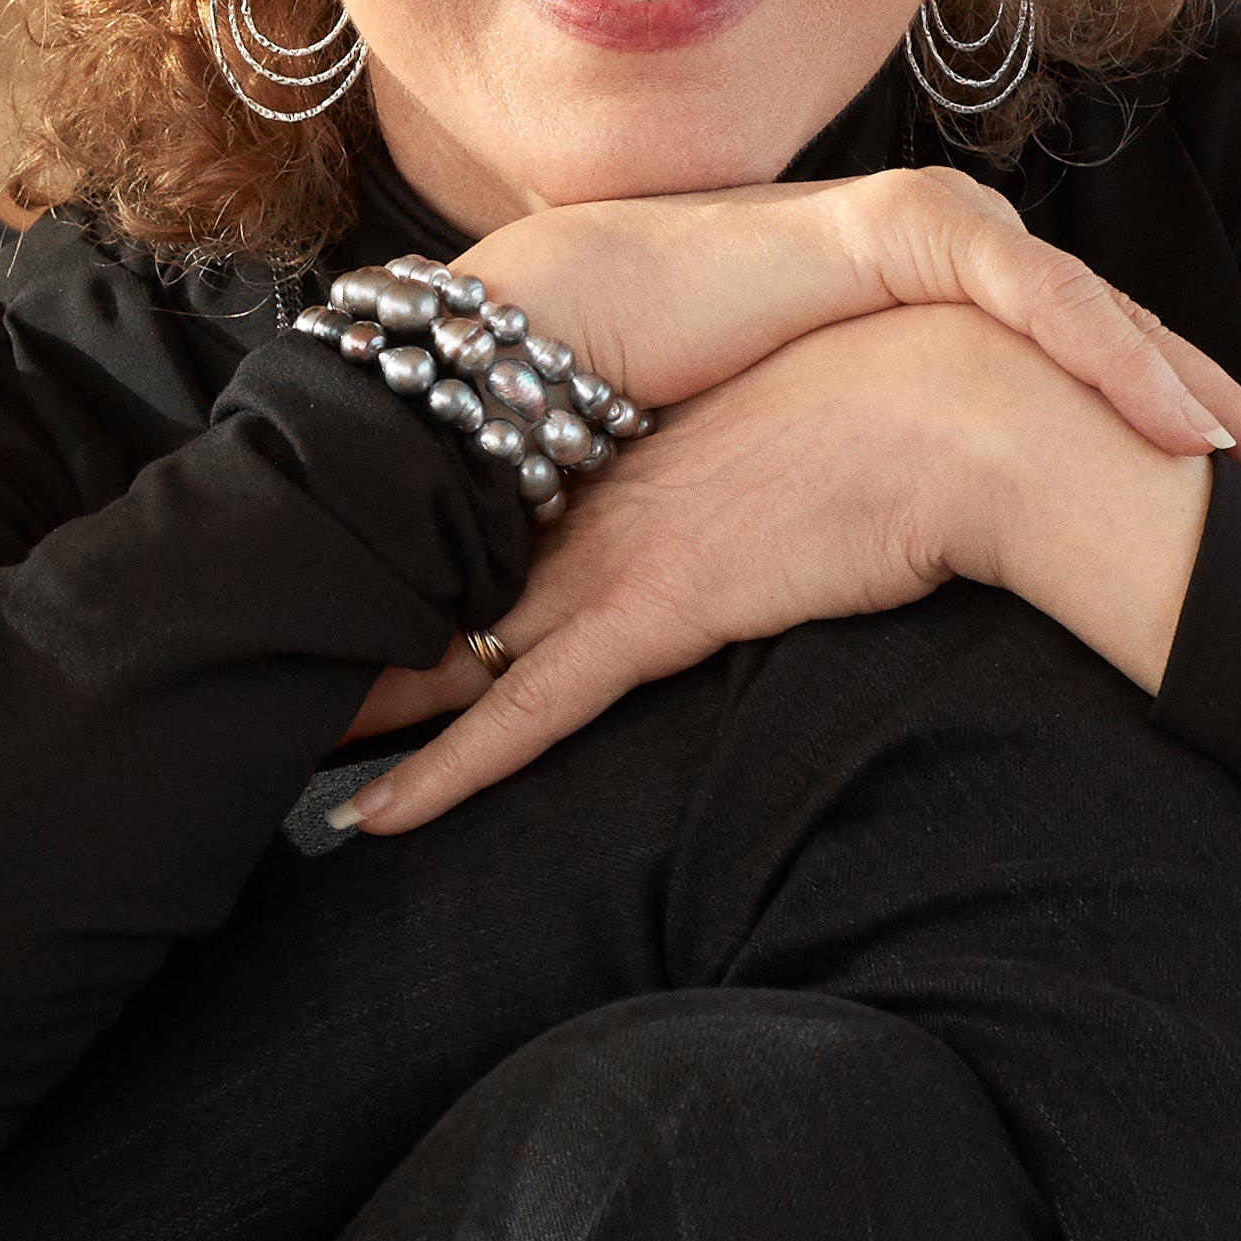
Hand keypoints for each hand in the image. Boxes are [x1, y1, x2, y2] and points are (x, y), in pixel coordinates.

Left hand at [340, 299, 1240, 835]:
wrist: (980, 423)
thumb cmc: (927, 431)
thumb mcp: (815, 446)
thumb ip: (760, 486)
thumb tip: (757, 516)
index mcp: (633, 460)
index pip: (489, 519)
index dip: (411, 560)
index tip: (340, 586)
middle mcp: (601, 504)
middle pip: (439, 579)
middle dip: (353, 627)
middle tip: (260, 665)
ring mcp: (615, 559)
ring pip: (454, 651)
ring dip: (367, 707)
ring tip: (275, 743)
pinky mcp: (650, 615)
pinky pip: (521, 716)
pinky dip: (444, 774)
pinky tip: (373, 817)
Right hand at [457, 171, 1240, 508]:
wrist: (569, 324)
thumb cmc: (662, 393)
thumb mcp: (807, 449)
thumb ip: (871, 477)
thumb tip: (922, 567)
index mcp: (938, 309)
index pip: (1084, 373)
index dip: (1173, 438)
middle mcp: (953, 255)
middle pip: (1124, 341)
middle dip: (1228, 421)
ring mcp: (934, 229)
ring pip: (1104, 314)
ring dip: (1193, 392)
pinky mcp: (898, 228)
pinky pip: (1040, 297)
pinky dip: (1115, 358)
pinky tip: (1176, 424)